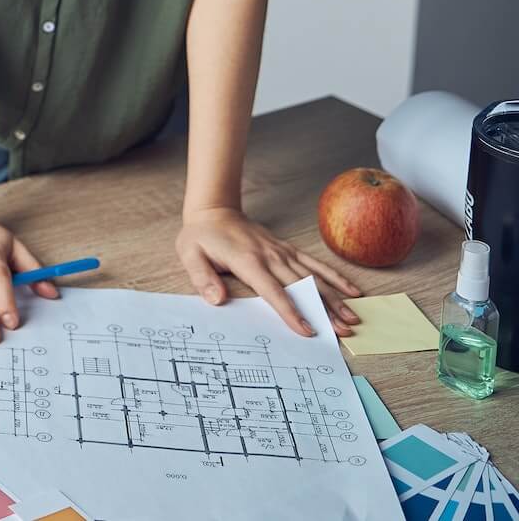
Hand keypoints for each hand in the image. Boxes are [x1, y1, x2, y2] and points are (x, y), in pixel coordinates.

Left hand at [175, 206, 362, 336]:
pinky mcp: (288, 250)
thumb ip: (201, 277)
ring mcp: (282, 252)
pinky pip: (315, 264)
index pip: (272, 290)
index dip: (290, 311)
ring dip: (334, 298)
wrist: (214, 210)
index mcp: (247, 261)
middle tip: (343, 331)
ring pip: (314, 277)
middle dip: (323, 310)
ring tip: (353, 317)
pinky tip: (352, 291)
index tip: (307, 330)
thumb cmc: (200, 236)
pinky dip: (335, 277)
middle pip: (301, 287)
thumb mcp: (189, 254)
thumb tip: (215, 300)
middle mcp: (270, 256)